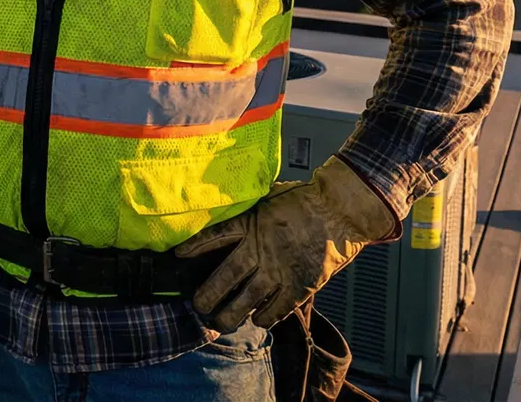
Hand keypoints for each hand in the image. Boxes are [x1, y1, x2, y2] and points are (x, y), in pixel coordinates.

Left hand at [174, 158, 395, 331]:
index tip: (179, 255)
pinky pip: (277, 308)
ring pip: (248, 299)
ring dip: (231, 314)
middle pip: (227, 276)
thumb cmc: (306, 199)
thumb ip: (249, 208)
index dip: (196, 246)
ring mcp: (280, 269)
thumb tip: (228, 204)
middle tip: (198, 306)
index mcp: (252, 223)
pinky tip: (257, 320)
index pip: (215, 235)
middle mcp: (261, 249)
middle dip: (208, 295)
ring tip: (220, 324)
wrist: (342, 210)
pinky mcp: (300, 285)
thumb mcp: (269, 196)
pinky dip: (265, 317)